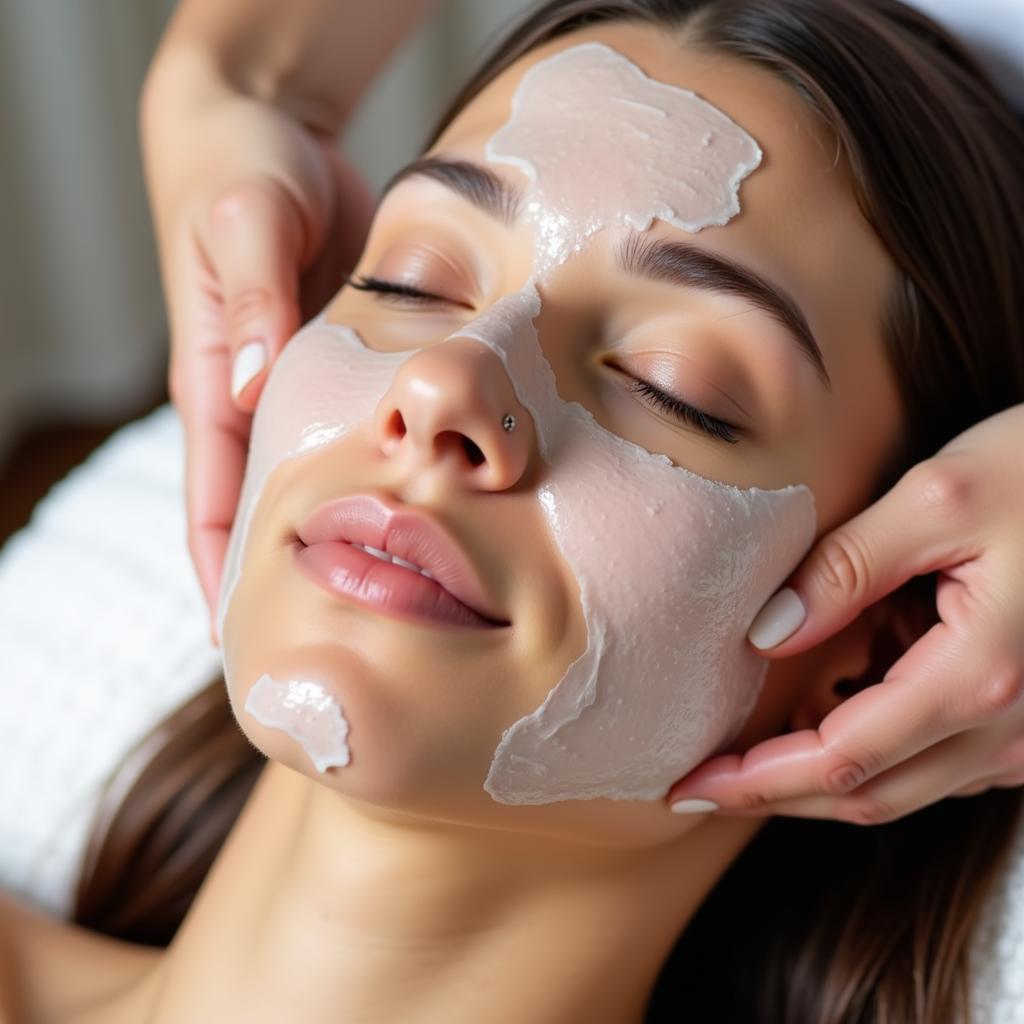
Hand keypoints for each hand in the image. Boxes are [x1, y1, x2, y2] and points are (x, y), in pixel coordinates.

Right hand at [140, 57, 373, 640]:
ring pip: (326, 478)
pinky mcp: (348, 361)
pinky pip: (368, 429)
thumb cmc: (236, 167)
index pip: (211, 501)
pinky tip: (433, 502)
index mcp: (215, 381)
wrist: (272, 122)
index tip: (251, 640)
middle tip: (344, 640)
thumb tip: (259, 381)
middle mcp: (258, 396)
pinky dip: (392, 466)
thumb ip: (253, 295)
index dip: (226, 574)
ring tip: (401, 593)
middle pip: (273, 509)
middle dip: (299, 574)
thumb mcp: (242, 220)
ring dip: (354, 529)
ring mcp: (305, 384)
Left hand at [666, 403, 1023, 823]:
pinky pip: (936, 765)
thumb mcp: (937, 498)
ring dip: (816, 780)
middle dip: (772, 796)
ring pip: (902, 788)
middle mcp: (1011, 728)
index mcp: (981, 677)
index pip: (841, 758)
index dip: (756, 780)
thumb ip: (846, 568)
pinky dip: (868, 755)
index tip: (688, 783)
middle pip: (867, 795)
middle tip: (695, 787)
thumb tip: (766, 634)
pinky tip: (823, 718)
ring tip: (744, 755)